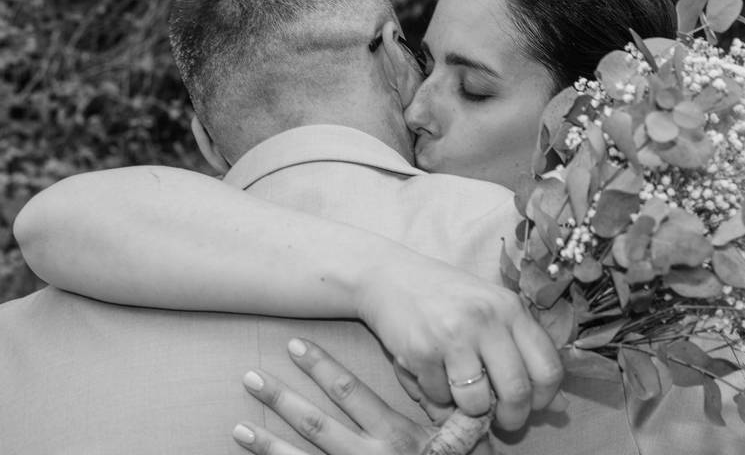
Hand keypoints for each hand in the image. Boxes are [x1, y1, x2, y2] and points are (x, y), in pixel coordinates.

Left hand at [233, 338, 493, 454]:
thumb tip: (449, 374)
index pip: (350, 392)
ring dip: (266, 444)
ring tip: (238, 427)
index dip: (322, 367)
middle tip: (251, 376)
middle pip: (316, 424)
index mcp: (396, 434)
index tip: (296, 345)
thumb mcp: (462, 440)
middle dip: (282, 398)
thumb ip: (453, 413)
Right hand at [356, 255, 562, 429]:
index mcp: (511, 308)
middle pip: (517, 391)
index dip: (545, 398)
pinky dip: (437, 396)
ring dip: (470, 408)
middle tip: (501, 420)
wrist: (390, 277)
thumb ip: (524, 351)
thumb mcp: (493, 311)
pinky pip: (439, 397)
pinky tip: (432, 373)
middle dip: (512, 418)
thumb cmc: (447, 296)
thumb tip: (559, 404)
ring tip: (461, 391)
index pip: (548, 368)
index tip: (533, 405)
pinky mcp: (422, 351)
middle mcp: (486, 320)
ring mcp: (453, 335)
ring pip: (477, 402)